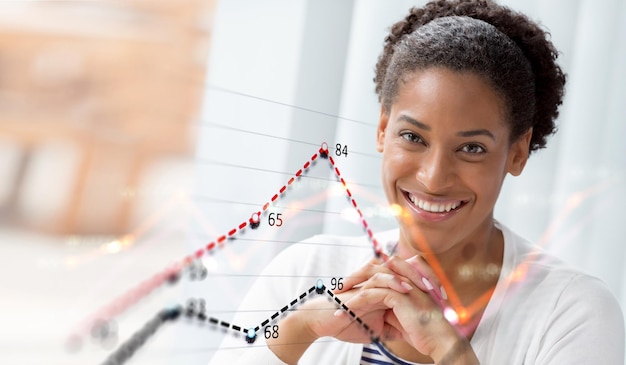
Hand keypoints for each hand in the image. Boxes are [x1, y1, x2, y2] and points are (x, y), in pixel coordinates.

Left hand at [337, 256, 477, 363]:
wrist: (440, 341)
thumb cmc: (425, 332)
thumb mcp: (403, 317)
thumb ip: (390, 308)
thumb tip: (374, 308)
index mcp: (409, 278)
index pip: (381, 269)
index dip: (363, 275)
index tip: (348, 286)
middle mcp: (407, 277)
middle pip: (374, 266)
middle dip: (354, 275)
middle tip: (338, 287)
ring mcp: (404, 284)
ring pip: (371, 278)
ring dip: (352, 288)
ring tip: (337, 298)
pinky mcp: (400, 295)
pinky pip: (372, 293)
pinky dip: (357, 300)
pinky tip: (347, 308)